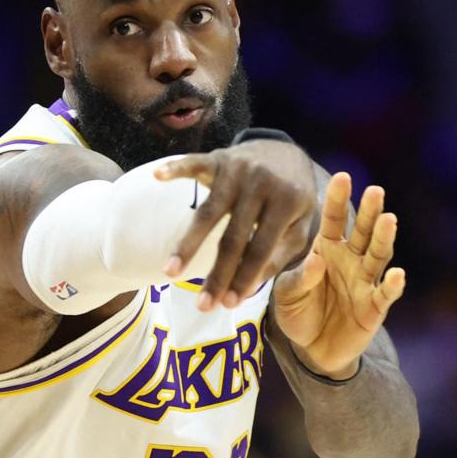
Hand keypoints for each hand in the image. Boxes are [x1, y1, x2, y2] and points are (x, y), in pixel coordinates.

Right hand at [156, 140, 317, 310]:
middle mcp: (261, 184)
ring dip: (187, 244)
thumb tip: (248, 291)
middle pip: (232, 237)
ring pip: (208, 212)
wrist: (285, 152)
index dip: (245, 277)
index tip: (228, 305)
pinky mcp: (218, 157)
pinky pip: (193, 163)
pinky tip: (157, 176)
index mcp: (287, 202)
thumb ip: (280, 256)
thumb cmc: (291, 198)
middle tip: (201, 305)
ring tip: (170, 272)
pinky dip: (176, 168)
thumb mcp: (299, 226)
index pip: (261, 248)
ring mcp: (238, 169)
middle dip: (216, 274)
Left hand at [273, 173, 405, 378]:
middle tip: (375, 190)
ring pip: (379, 256)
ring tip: (389, 219)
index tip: (342, 176)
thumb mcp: (287, 295)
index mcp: (327, 250)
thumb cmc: (298, 313)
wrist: (312, 350)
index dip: (338, 200)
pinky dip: (393, 285)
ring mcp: (365, 282)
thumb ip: (298, 278)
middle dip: (370, 211)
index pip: (334, 220)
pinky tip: (398, 274)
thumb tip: (316, 260)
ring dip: (384, 238)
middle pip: (364, 232)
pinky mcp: (375, 307)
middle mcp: (351, 260)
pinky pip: (386, 294)